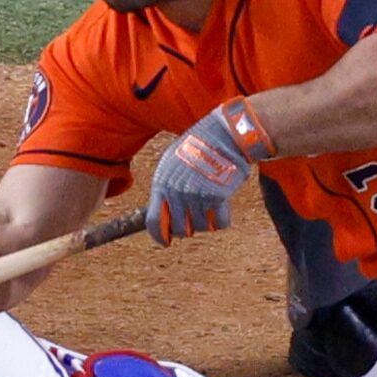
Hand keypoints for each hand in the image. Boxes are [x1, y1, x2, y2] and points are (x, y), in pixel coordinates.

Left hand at [148, 98, 277, 245]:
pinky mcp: (217, 197)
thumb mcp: (171, 162)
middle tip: (195, 218)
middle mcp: (177, 192)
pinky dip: (222, 219)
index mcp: (162, 184)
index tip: (165, 242)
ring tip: (211, 203)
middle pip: (179, 230)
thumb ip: (166, 187)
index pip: (154, 221)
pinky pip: (219, 223)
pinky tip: (223, 206)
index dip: (159, 236)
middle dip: (187, 228)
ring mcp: (196, 195)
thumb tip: (164, 213)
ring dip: (206, 221)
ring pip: (200, 227)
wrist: (223, 134)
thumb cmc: (198, 146)